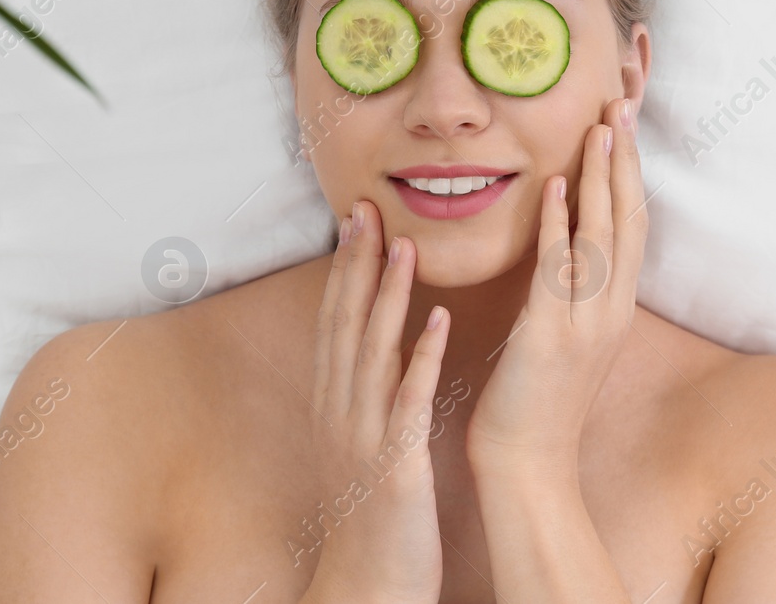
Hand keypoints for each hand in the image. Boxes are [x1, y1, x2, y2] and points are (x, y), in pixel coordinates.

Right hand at [304, 199, 451, 603]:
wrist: (367, 583)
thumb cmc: (374, 513)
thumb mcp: (360, 441)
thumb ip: (364, 392)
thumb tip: (375, 346)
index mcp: (334, 402)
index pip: (336, 320)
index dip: (345, 267)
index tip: (356, 218)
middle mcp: (340, 410)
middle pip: (345, 323)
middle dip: (356, 264)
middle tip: (367, 208)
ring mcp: (364, 435)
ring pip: (372, 352)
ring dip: (387, 297)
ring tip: (405, 248)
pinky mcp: (395, 463)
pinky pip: (408, 402)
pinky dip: (422, 358)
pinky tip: (441, 322)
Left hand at [464, 96, 648, 478]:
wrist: (528, 467)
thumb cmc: (536, 401)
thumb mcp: (563, 335)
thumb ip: (567, 288)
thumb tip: (562, 238)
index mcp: (613, 307)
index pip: (631, 223)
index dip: (630, 170)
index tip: (623, 119)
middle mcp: (610, 309)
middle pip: (629, 218)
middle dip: (627, 158)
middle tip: (623, 101)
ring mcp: (586, 323)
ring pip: (604, 236)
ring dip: (604, 177)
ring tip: (602, 125)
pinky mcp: (552, 337)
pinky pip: (561, 271)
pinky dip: (563, 226)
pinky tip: (560, 187)